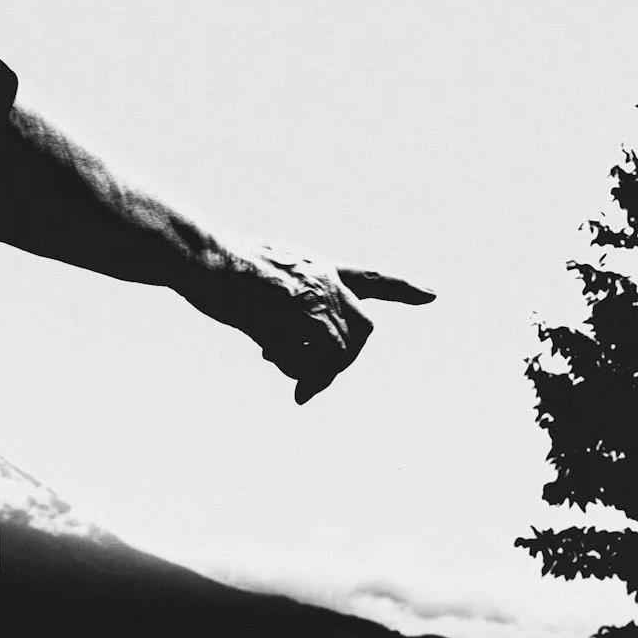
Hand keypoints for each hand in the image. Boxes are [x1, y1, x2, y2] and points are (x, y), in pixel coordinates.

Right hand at [176, 239, 434, 403]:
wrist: (206, 256)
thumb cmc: (220, 261)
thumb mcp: (267, 269)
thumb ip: (288, 301)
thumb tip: (283, 352)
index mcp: (319, 267)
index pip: (370, 279)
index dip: (402, 288)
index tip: (432, 295)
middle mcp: (325, 285)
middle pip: (361, 332)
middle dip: (345, 361)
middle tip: (312, 381)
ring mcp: (313, 305)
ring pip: (337, 354)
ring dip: (314, 372)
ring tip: (275, 359)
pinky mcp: (297, 324)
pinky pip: (308, 365)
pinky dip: (296, 372)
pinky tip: (266, 351)